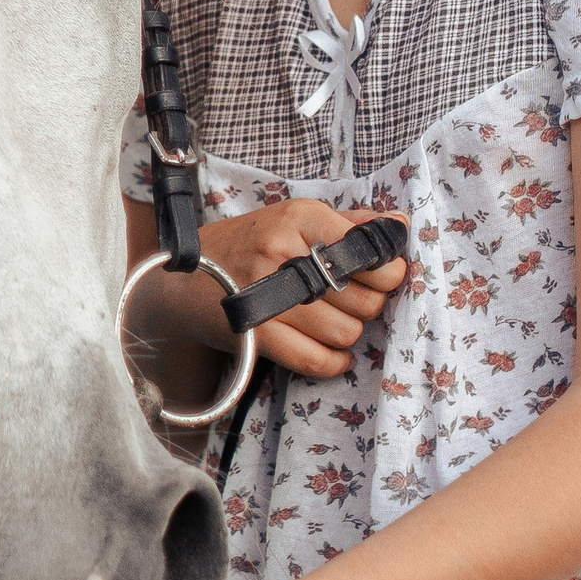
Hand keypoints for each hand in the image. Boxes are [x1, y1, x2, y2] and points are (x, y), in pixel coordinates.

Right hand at [205, 199, 408, 379]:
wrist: (179, 283)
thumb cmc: (248, 247)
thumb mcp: (293, 220)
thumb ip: (349, 224)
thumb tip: (400, 227)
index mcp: (297, 217)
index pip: (369, 251)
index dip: (388, 271)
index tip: (381, 277)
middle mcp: (281, 253)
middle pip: (363, 297)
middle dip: (368, 305)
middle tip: (352, 302)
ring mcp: (265, 295)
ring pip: (345, 331)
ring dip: (348, 333)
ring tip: (334, 322)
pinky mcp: (254, 335)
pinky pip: (316, 359)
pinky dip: (334, 362)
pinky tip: (332, 351)